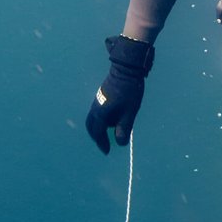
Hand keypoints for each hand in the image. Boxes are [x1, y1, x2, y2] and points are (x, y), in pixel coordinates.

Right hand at [84, 35, 153, 154]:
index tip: (107, 151)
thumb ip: (124, 128)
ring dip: (98, 127)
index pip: (98, 133)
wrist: (126, 70)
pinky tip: (112, 119)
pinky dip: (101, 119)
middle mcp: (95, 108)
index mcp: (100, 113)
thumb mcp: (129, 113)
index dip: (102, 143)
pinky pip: (97, 112)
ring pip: (93, 118)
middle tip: (103, 144)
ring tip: (109, 132)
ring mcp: (97, 100)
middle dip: (96, 136)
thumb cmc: (129, 92)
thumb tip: (120, 143)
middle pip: (91, 126)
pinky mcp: (101, 96)